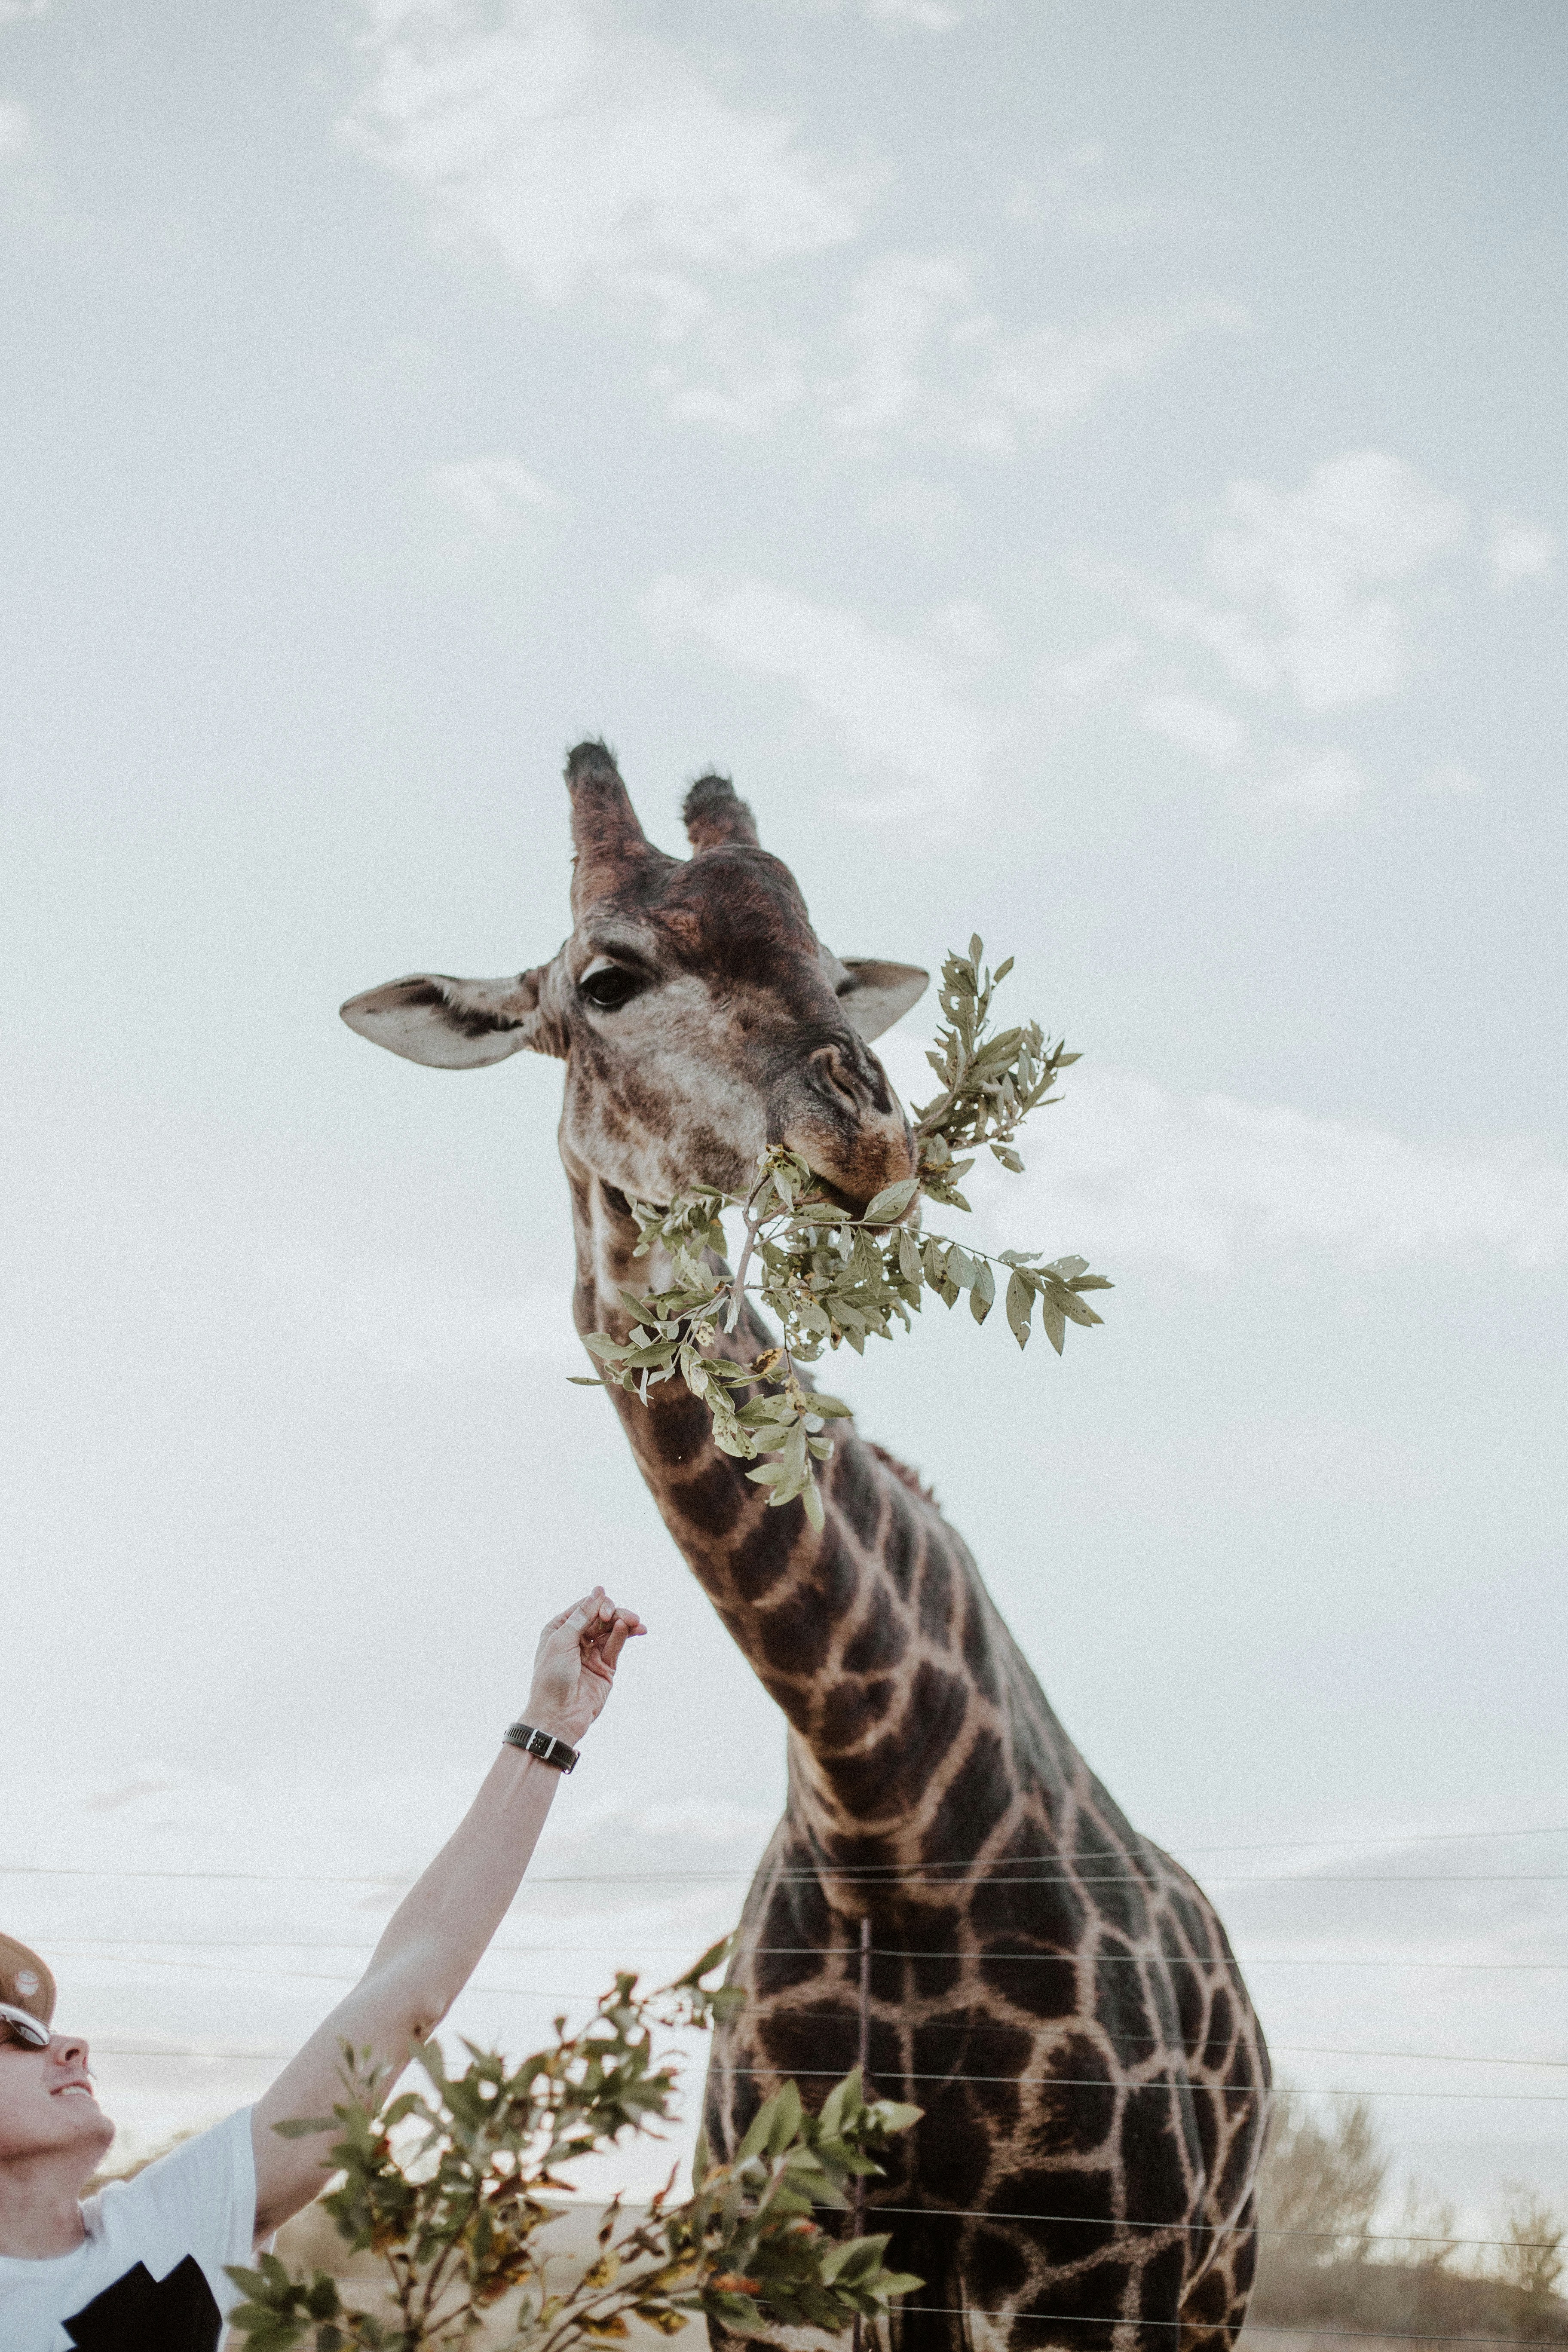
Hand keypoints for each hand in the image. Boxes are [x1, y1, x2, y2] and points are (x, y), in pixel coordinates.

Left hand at [523, 1586, 645, 1747]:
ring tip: (638, 1622)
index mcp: (560, 1629)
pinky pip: (616, 1646)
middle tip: (621, 1618)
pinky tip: (633, 1630)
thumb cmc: (551, 1678)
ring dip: (625, 1622)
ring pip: (612, 1630)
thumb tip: (598, 1590)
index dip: (597, 1605)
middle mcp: (576, 1639)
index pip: (584, 1607)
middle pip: (600, 1616)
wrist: (557, 1716)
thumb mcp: (562, 1641)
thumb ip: (582, 1616)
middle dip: (613, 1613)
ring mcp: (592, 1653)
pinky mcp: (605, 1667)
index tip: (605, 1613)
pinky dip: (624, 1636)